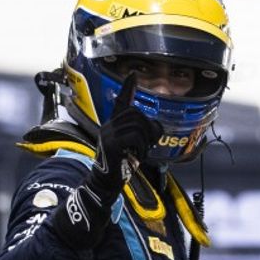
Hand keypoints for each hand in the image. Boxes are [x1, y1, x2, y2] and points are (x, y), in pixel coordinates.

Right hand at [89, 73, 163, 202]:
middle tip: (148, 143)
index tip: (133, 75)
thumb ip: (140, 135)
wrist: (103, 184)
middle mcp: (109, 126)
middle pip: (135, 114)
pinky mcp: (111, 144)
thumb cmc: (119, 167)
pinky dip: (141, 147)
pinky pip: (134, 137)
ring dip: (145, 140)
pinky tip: (137, 156)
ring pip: (137, 125)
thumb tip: (156, 128)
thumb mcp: (131, 148)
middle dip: (148, 127)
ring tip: (140, 152)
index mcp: (112, 125)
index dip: (127, 89)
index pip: (121, 102)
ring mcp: (108, 134)